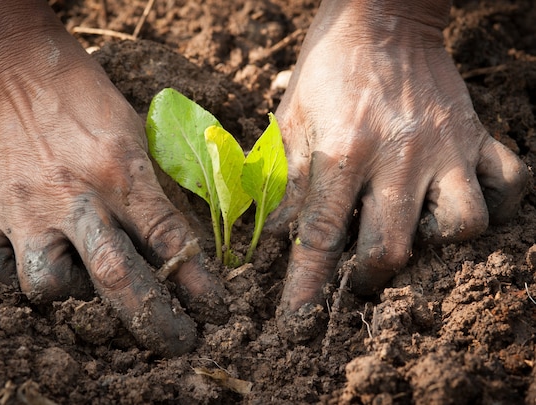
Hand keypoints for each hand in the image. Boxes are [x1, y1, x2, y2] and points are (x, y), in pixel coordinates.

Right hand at [0, 7, 228, 355]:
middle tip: (178, 342)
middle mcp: (75, 196)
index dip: (199, 284)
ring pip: (47, 287)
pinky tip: (26, 261)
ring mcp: (25, 209)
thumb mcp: (133, 134)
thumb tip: (173, 246)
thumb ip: (149, 192)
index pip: (171, 239)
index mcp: (121, 172)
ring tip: (79, 276)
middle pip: (117, 276)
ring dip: (71, 295)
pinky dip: (9, 278)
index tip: (216, 311)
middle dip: (154, 321)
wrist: (12, 66)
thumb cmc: (83, 98)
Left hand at [270, 1, 527, 340]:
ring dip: (436, 247)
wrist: (381, 15)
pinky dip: (496, 204)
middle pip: (391, 248)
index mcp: (341, 152)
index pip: (319, 238)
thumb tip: (270, 235)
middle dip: (370, 281)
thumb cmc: (328, 68)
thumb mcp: (290, 119)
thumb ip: (281, 178)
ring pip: (462, 226)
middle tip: (360, 277)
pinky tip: (460, 202)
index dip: (306, 289)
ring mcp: (445, 148)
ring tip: (415, 234)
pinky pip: (510, 183)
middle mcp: (396, 156)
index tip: (297, 326)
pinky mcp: (478, 135)